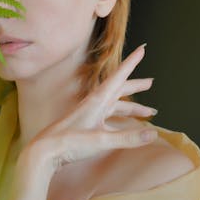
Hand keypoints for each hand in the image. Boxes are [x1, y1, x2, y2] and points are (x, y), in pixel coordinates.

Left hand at [27, 43, 156, 171]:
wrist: (45, 150)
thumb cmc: (70, 142)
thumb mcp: (102, 140)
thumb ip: (128, 138)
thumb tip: (154, 134)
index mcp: (98, 100)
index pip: (119, 76)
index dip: (131, 62)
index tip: (142, 49)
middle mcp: (94, 103)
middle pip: (119, 89)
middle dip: (135, 85)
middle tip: (151, 82)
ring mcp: (90, 113)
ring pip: (116, 104)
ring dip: (132, 106)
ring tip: (149, 111)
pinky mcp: (86, 123)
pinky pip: (109, 116)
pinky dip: (121, 118)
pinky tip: (128, 126)